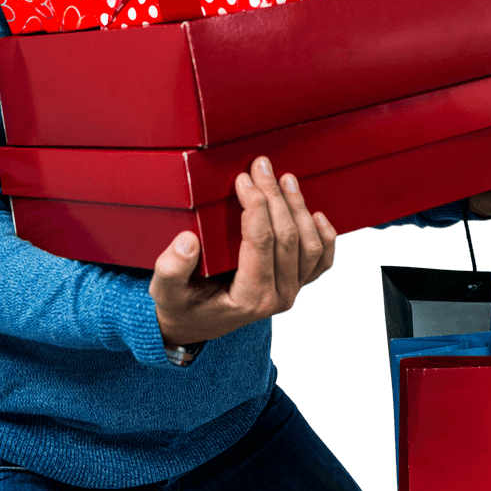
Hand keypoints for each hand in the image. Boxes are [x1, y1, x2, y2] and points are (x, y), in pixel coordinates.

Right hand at [149, 156, 336, 347]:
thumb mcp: (165, 290)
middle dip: (275, 197)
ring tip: (285, 179)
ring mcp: (291, 291)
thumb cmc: (180, 304)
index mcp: (248, 298)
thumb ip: (172, 268)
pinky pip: (322, 262)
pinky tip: (316, 214)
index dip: (255, 206)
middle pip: (287, 238)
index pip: (261, 243)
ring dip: (299, 209)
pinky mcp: (296, 285)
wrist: (195, 324)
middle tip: (261, 166)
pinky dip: (325, 237)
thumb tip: (188, 241)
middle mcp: (277, 298)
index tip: (244, 179)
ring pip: (309, 246)